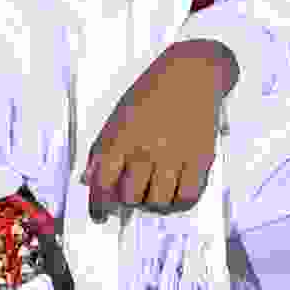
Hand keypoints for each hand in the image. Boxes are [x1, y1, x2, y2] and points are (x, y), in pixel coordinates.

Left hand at [84, 46, 228, 217]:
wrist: (190, 75)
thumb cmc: (150, 94)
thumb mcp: (118, 116)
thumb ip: (103, 149)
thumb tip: (90, 179)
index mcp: (121, 136)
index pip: (102, 180)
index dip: (98, 203)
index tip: (100, 214)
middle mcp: (146, 148)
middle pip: (130, 196)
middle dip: (126, 201)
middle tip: (130, 196)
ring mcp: (174, 155)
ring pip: (158, 202)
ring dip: (151, 204)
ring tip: (151, 194)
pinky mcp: (199, 159)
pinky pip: (188, 196)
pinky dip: (178, 203)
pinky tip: (173, 195)